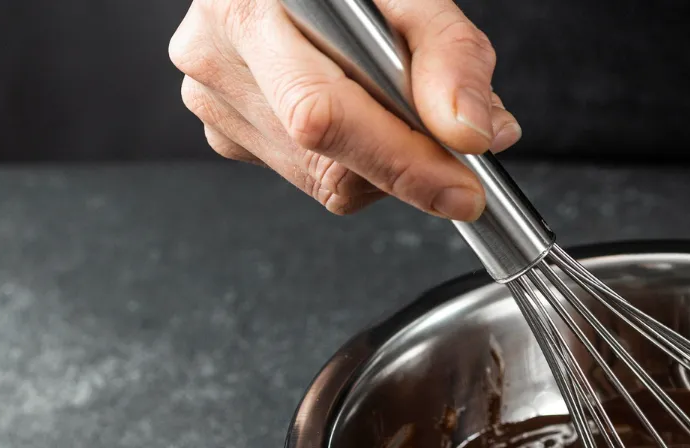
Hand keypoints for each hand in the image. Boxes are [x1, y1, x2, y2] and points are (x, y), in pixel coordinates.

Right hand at [169, 0, 517, 219]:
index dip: (401, 161)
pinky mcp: (229, 136)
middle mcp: (218, 58)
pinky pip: (313, 179)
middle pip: (328, 162)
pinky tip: (357, 110)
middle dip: (407, 165)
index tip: (462, 189)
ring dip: (384, 162)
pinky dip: (356, 160)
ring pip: (328, 182)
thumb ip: (450, 53)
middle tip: (456, 157)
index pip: (321, 115)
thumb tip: (472, 133)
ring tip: (390, 99)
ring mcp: (217, 103)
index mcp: (247, 9)